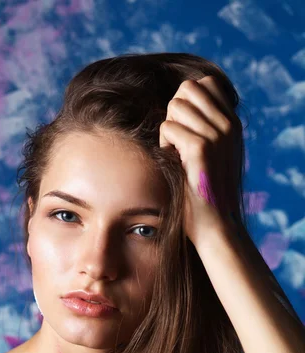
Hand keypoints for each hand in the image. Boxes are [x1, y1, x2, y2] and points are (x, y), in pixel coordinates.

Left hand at [159, 75, 241, 245]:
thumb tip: (180, 101)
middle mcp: (229, 124)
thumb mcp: (213, 153)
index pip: (207, 82)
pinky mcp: (201, 148)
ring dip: (168, 129)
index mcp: (233, 123)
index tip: (186, 128)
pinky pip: (168, 127)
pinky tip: (174, 163)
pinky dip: (164, 144)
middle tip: (177, 139)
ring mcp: (217, 135)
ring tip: (176, 153)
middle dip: (175, 110)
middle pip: (188, 88)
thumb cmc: (205, 192)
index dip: (188, 99)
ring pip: (175, 105)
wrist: (214, 224)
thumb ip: (205, 126)